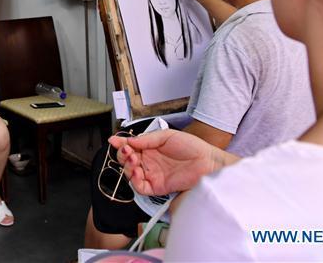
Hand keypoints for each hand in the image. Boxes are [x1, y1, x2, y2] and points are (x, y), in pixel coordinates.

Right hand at [108, 129, 224, 195]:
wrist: (207, 161)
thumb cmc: (192, 147)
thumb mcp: (166, 135)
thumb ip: (147, 139)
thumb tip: (129, 140)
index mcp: (150, 149)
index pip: (130, 147)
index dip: (120, 144)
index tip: (114, 140)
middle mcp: (149, 162)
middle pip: (127, 161)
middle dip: (122, 155)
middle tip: (126, 150)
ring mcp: (152, 175)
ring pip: (130, 174)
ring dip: (127, 167)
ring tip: (133, 160)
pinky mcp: (158, 187)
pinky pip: (140, 188)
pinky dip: (135, 181)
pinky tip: (138, 173)